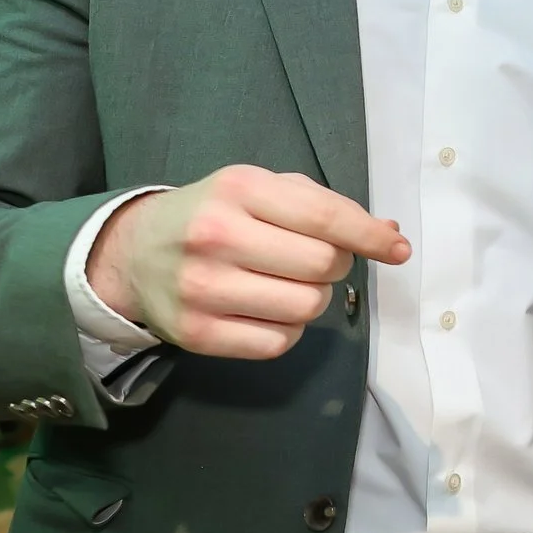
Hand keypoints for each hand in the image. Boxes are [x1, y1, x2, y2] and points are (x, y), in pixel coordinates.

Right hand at [89, 166, 409, 358]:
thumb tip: (390, 234)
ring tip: (287, 284)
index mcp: (239, 189)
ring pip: (306, 307)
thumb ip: (324, 206)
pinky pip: (279, 342)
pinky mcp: (197, 334)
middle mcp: (217, 237)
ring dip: (313, 299)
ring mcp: (203, 289)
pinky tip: (266, 309)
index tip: (398, 249)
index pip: (323, 217)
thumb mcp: (261, 190)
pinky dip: (287, 329)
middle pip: (322, 265)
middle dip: (334, 265)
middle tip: (314, 261)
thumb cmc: (214, 214)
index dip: (370, 236)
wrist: (134, 252)